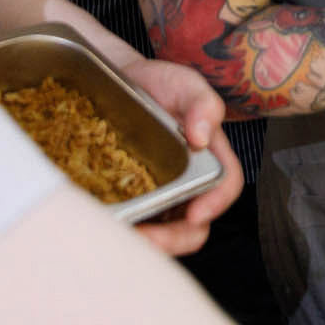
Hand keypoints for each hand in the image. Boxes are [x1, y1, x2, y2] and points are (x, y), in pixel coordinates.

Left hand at [117, 57, 244, 256]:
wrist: (120, 81)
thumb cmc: (160, 85)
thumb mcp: (186, 84)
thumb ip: (203, 103)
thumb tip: (202, 137)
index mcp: (211, 158)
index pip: (225, 186)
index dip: (215, 204)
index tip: (194, 213)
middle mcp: (189, 184)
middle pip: (193, 227)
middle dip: (173, 240)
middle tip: (147, 236)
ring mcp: (160, 196)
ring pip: (159, 234)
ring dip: (142, 243)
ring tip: (116, 234)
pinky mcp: (131, 201)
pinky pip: (130, 224)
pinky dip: (117, 230)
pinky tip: (98, 224)